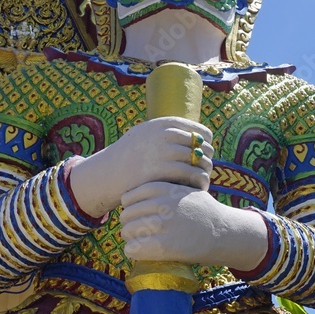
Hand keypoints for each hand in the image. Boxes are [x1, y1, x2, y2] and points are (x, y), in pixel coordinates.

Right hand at [69, 117, 212, 217]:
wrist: (107, 174)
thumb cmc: (130, 156)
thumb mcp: (146, 135)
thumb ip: (169, 132)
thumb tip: (199, 136)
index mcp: (163, 124)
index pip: (199, 131)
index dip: (206, 144)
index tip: (204, 155)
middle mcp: (163, 135)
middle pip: (201, 148)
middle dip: (206, 160)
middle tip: (205, 171)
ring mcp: (161, 153)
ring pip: (199, 162)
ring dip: (205, 173)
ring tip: (203, 181)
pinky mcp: (160, 172)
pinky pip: (191, 176)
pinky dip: (199, 183)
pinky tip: (198, 189)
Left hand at [120, 182, 268, 271]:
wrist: (225, 232)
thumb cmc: (203, 213)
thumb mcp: (185, 191)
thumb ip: (163, 191)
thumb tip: (131, 197)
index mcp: (165, 189)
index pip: (129, 197)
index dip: (131, 208)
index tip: (138, 216)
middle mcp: (163, 204)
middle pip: (126, 215)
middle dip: (129, 224)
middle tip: (137, 232)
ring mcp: (164, 225)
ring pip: (128, 231)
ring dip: (130, 239)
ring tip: (139, 242)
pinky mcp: (166, 246)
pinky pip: (133, 248)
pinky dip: (133, 251)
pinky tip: (140, 252)